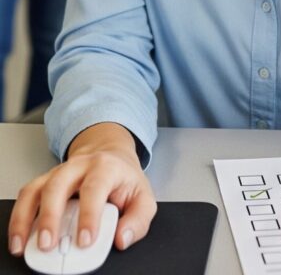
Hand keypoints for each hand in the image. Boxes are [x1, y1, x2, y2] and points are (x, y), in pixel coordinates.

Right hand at [8, 124, 155, 257]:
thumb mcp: (143, 196)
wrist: (111, 155)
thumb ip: (138, 220)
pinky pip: (27, 196)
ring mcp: (59, 172)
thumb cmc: (124, 179)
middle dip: (51, 216)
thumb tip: (122, 238)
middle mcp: (79, 166)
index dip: (89, 214)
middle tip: (50, 245)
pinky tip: (19, 238)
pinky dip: (19, 217)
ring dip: (26, 218)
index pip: (95, 187)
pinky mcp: (45, 181)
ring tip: (23, 245)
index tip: (85, 240)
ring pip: (36, 189)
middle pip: (58, 184)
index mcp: (106, 167)